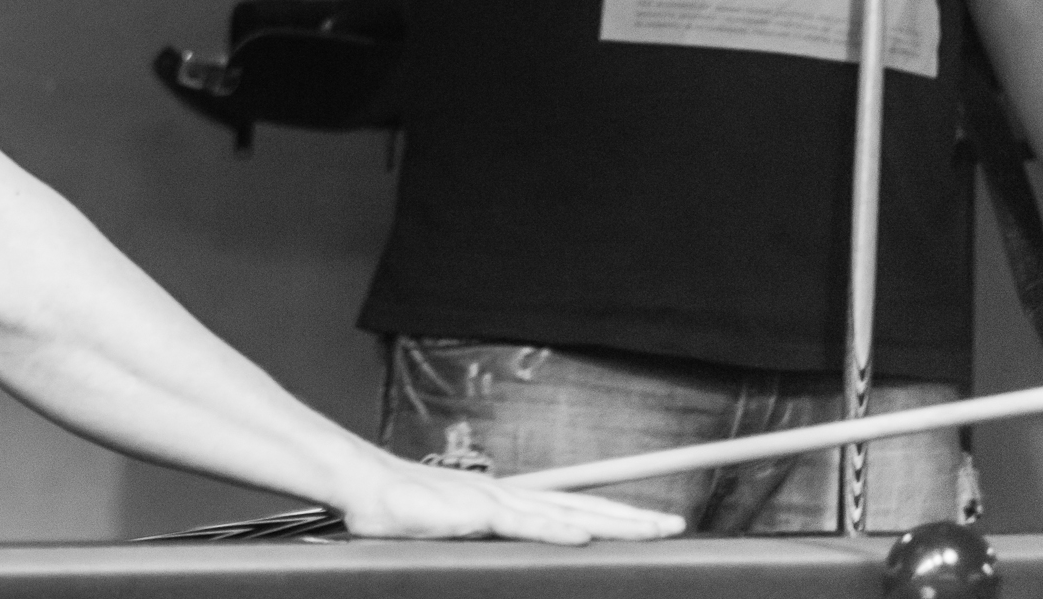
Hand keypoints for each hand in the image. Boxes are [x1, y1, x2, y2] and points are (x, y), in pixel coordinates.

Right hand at [336, 455, 682, 543]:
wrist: (366, 487)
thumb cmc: (402, 511)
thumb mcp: (454, 531)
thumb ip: (483, 540)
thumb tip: (501, 555)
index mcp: (509, 501)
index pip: (572, 510)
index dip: (612, 516)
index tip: (650, 522)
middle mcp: (511, 496)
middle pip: (583, 508)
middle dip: (632, 518)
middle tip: (676, 524)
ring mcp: (496, 502)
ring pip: (567, 513)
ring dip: (612, 523)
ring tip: (653, 529)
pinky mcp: (476, 513)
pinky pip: (524, 523)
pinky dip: (555, 530)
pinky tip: (584, 537)